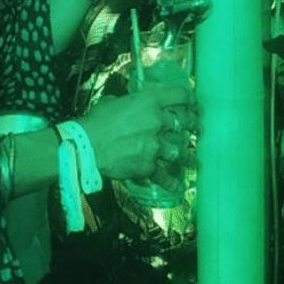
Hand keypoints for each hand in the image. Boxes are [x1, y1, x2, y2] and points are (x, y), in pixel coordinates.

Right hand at [80, 83, 199, 181]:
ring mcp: (156, 146)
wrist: (86, 147)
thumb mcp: (113, 102)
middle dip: (194, 124)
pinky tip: (178, 187)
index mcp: (149, 102)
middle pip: (185, 121)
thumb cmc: (96, 121)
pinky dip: (172, 183)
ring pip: (181, 151)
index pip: (179, 95)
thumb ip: (128, 103)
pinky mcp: (149, 166)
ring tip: (194, 160)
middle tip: (197, 127)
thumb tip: (129, 104)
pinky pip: (165, 176)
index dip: (190, 98)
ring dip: (188, 156)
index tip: (194, 103)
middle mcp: (158, 122)